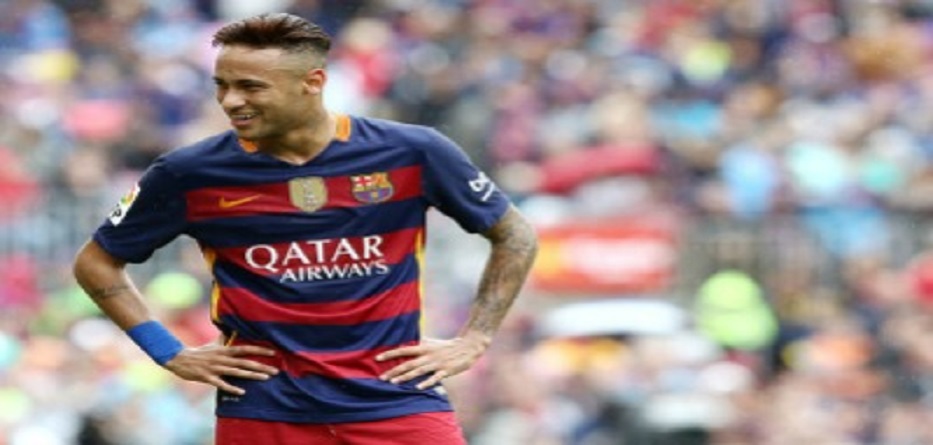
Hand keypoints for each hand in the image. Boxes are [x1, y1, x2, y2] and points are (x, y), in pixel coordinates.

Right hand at [163, 343, 278, 394]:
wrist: (179, 359)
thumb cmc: (199, 352)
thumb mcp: (213, 344)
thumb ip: (224, 339)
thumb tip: (231, 331)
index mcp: (224, 350)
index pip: (245, 349)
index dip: (259, 350)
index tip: (273, 352)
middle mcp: (222, 358)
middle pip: (245, 362)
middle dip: (261, 366)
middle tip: (276, 371)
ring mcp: (215, 368)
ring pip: (237, 372)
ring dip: (252, 376)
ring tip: (265, 378)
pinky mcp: (208, 377)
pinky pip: (222, 384)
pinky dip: (232, 388)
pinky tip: (242, 392)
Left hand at [376, 334, 489, 389]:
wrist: (469, 346)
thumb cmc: (449, 346)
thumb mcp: (433, 343)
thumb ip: (421, 344)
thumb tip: (409, 343)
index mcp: (424, 348)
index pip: (404, 350)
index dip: (390, 354)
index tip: (377, 358)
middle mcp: (428, 355)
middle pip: (408, 363)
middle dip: (394, 370)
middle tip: (381, 378)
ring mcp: (437, 363)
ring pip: (418, 370)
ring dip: (406, 377)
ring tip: (394, 383)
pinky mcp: (446, 370)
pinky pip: (435, 377)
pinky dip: (426, 382)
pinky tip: (418, 387)